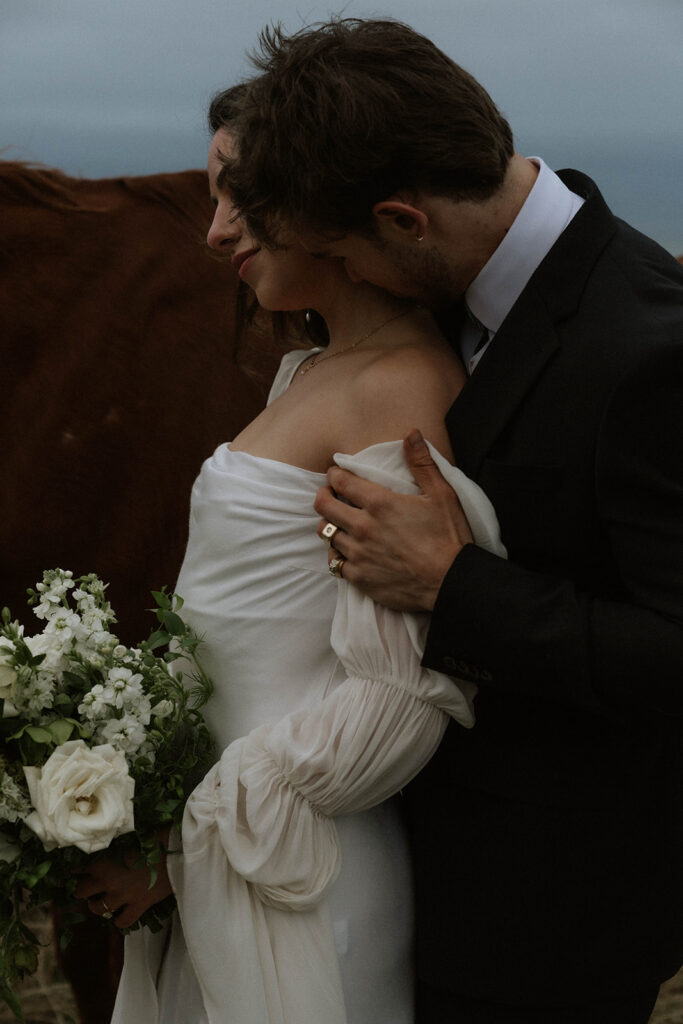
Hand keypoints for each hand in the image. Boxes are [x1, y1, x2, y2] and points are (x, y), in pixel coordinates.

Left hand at [73, 832, 172, 929]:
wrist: (181, 851)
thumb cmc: (159, 836)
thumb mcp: (134, 834)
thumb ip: (117, 841)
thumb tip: (108, 837)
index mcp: (104, 860)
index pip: (77, 867)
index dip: (76, 867)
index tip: (78, 866)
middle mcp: (108, 880)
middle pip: (80, 892)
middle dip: (83, 888)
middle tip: (90, 884)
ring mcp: (122, 896)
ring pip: (97, 909)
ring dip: (98, 904)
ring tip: (103, 899)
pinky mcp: (138, 907)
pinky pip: (121, 922)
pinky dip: (120, 919)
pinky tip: (123, 911)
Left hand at [315, 430, 472, 610]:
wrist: (450, 582)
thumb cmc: (449, 537)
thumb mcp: (441, 494)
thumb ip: (422, 463)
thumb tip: (412, 433)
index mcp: (380, 503)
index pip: (341, 481)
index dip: (334, 475)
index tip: (336, 474)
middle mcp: (363, 527)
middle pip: (324, 506)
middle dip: (324, 496)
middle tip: (330, 495)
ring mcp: (359, 554)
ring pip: (326, 534)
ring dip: (330, 525)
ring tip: (339, 523)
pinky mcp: (360, 578)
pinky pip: (334, 563)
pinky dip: (337, 555)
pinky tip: (346, 551)